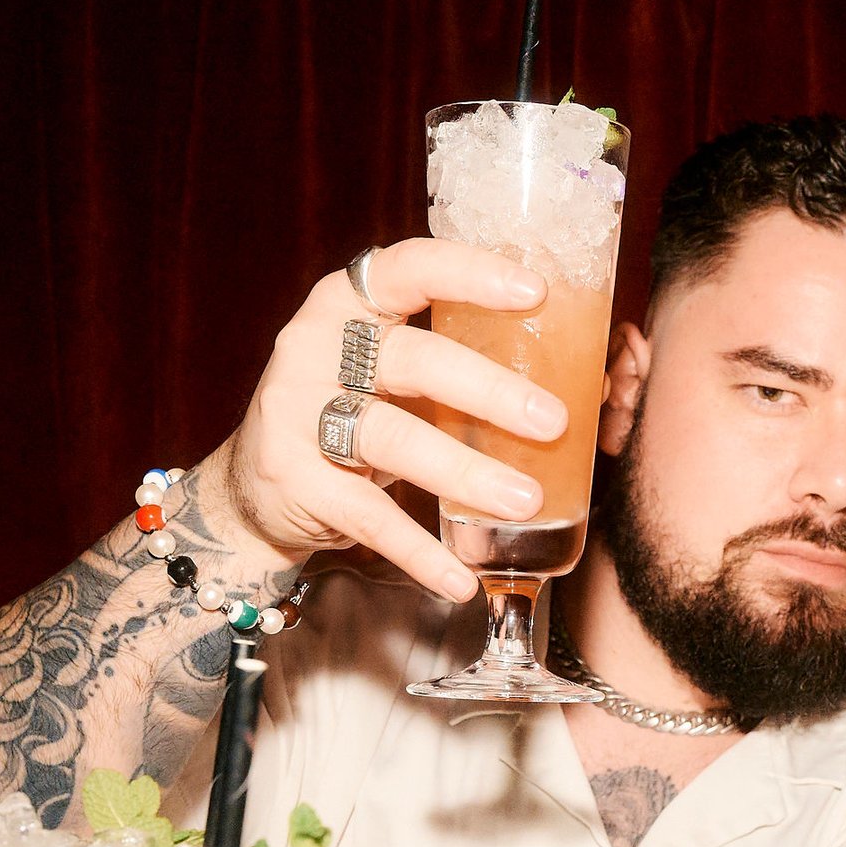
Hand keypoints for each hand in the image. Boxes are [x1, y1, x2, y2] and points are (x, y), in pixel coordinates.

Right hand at [199, 238, 569, 599]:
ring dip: (465, 471)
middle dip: (490, 390)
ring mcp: (296, 412)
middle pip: (414, 360)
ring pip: (392, 438)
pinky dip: (419, 549)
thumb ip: (458, 364)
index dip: (470, 272)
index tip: (536, 290)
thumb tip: (591, 386)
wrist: (253, 485)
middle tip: (553, 422)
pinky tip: (461, 577)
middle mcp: (314, 347)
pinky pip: (367, 516)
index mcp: (347, 304)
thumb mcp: (390, 372)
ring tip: (525, 500)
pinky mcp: (292, 479)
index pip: (408, 268)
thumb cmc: (351, 412)